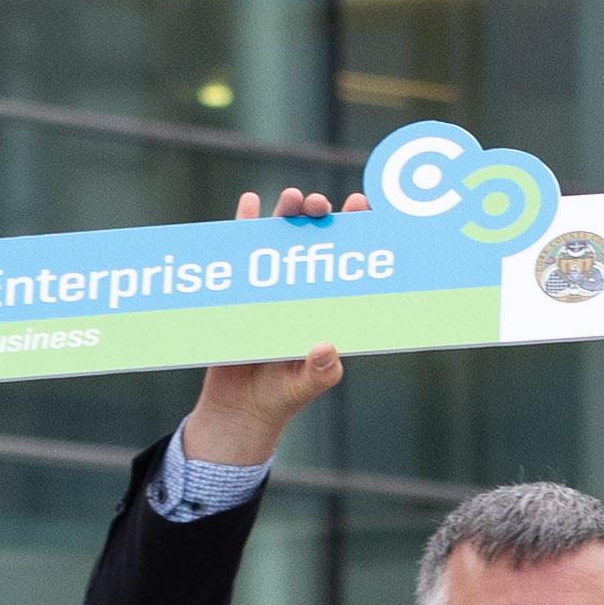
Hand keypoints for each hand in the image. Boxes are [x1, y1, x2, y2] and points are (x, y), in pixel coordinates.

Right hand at [174, 186, 368, 468]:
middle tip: (322, 204)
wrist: (240, 407)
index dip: (357, 232)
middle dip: (321, 216)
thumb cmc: (283, 394)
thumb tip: (325, 347)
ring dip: (288, 214)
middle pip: (315, 241)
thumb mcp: (307, 385)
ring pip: (282, 238)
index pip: (348, 262)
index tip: (363, 207)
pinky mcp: (242, 288)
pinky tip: (250, 201)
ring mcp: (271, 284)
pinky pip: (242, 250)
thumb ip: (321, 370)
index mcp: (329, 306)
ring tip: (294, 198)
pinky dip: (245, 224)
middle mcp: (303, 288)